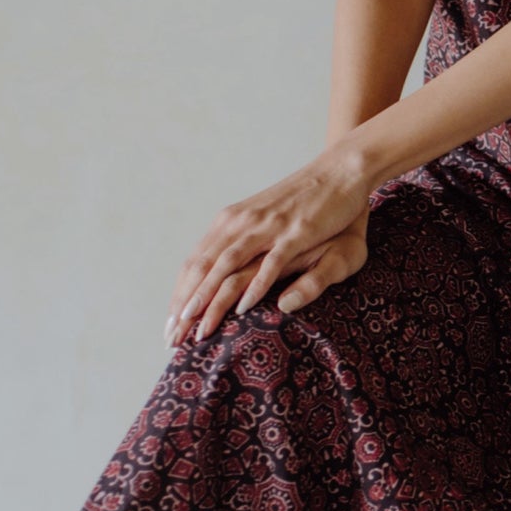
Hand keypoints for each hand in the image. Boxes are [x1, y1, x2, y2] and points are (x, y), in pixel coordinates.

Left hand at [167, 153, 370, 346]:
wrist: (340, 172)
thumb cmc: (306, 205)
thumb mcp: (268, 227)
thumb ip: (244, 247)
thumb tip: (220, 274)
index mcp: (231, 222)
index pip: (194, 263)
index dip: (179, 294)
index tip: (170, 326)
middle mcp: (242, 223)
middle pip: (203, 268)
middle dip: (185, 305)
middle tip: (173, 338)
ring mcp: (267, 227)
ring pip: (227, 266)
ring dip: (210, 298)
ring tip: (197, 327)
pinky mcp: (296, 232)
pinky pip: (270, 263)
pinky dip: (255, 285)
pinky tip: (243, 308)